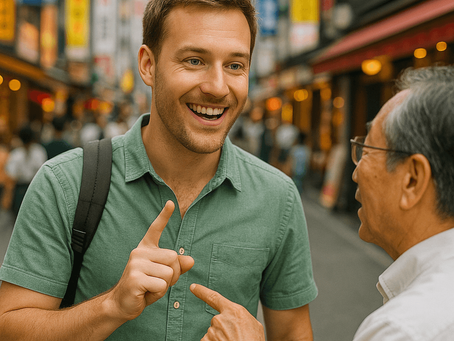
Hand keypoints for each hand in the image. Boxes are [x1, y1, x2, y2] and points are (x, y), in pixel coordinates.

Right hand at [109, 201, 193, 319]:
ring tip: (151, 287)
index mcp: (146, 248)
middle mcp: (139, 252)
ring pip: (169, 273)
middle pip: (173, 258)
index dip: (164, 215)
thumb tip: (191, 260)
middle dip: (173, 274)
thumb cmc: (145, 287)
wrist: (122, 303)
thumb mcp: (163, 275)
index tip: (170, 202)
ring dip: (165, 285)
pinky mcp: (135, 278)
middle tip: (158, 281)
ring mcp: (136, 264)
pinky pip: (162, 285)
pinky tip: (146, 293)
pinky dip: (159, 293)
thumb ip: (177, 266)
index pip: (156, 228)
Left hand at [190, 284, 264, 340]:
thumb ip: (241, 318)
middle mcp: (220, 319)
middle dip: (224, 329)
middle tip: (235, 337)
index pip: (214, 297)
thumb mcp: (255, 326)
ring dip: (220, 339)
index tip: (193, 287)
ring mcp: (212, 331)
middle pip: (217, 321)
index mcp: (233, 311)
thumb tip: (236, 320)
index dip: (202, 291)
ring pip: (213, 333)